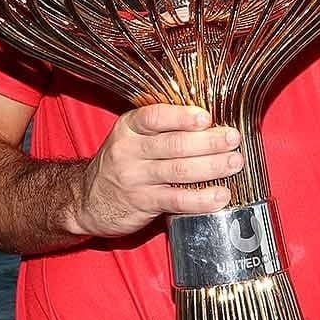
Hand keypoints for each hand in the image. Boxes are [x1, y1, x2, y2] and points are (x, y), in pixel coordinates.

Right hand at [67, 105, 241, 237]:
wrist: (85, 200)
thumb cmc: (121, 163)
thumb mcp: (132, 138)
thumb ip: (163, 128)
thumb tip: (210, 120)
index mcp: (129, 127)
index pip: (155, 117)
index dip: (182, 117)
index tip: (206, 117)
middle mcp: (129, 151)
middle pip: (174, 144)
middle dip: (208, 142)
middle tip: (233, 139)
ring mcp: (135, 178)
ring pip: (179, 171)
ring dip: (211, 167)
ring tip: (234, 163)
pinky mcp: (142, 203)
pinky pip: (176, 200)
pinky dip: (201, 199)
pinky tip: (220, 196)